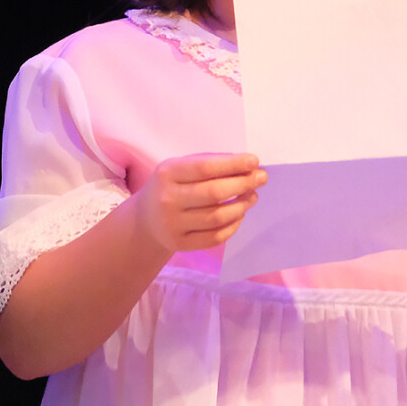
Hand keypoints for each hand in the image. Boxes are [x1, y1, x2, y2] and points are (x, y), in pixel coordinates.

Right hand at [135, 152, 265, 252]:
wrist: (145, 220)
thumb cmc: (173, 186)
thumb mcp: (181, 167)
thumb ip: (211, 163)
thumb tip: (248, 165)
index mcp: (168, 173)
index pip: (205, 167)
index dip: (233, 164)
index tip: (254, 162)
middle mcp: (167, 199)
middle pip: (214, 193)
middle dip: (244, 184)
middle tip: (261, 178)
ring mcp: (172, 224)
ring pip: (218, 217)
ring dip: (242, 205)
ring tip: (252, 196)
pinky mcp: (179, 244)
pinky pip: (215, 237)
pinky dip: (233, 225)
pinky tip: (239, 215)